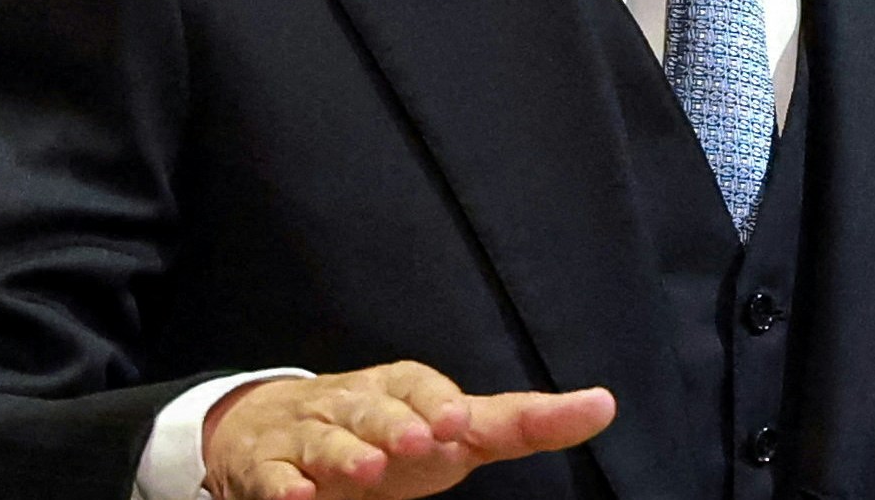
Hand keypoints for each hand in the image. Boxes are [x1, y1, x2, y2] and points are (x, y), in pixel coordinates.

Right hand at [200, 359, 616, 499]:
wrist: (275, 427)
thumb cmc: (388, 430)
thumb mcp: (456, 427)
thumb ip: (525, 422)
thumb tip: (604, 405)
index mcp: (403, 389)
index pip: (422, 385)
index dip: (439, 401)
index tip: (459, 422)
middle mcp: (357, 404)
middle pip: (376, 409)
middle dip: (396, 423)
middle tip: (421, 441)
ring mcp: (311, 435)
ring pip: (327, 441)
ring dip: (345, 453)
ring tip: (366, 469)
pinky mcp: (270, 467)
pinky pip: (274, 476)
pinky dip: (282, 486)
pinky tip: (297, 498)